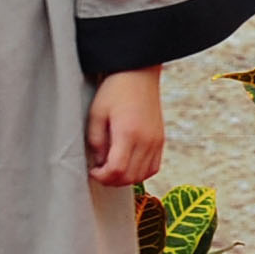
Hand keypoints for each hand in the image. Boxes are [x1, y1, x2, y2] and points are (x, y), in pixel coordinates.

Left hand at [88, 66, 164, 189]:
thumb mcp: (97, 113)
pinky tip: (129, 164)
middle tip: (100, 172)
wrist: (139, 73)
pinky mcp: (161, 139)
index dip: (102, 177)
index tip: (93, 171)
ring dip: (126, 178)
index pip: (117, 170)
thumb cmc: (116, 90)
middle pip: (130, 177)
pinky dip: (141, 172)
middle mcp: (146, 140)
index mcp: (128, 133)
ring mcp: (156, 141)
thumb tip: (99, 162)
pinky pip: (154, 167)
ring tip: (114, 168)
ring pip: (143, 175)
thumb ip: (96, 141)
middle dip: (112, 180)